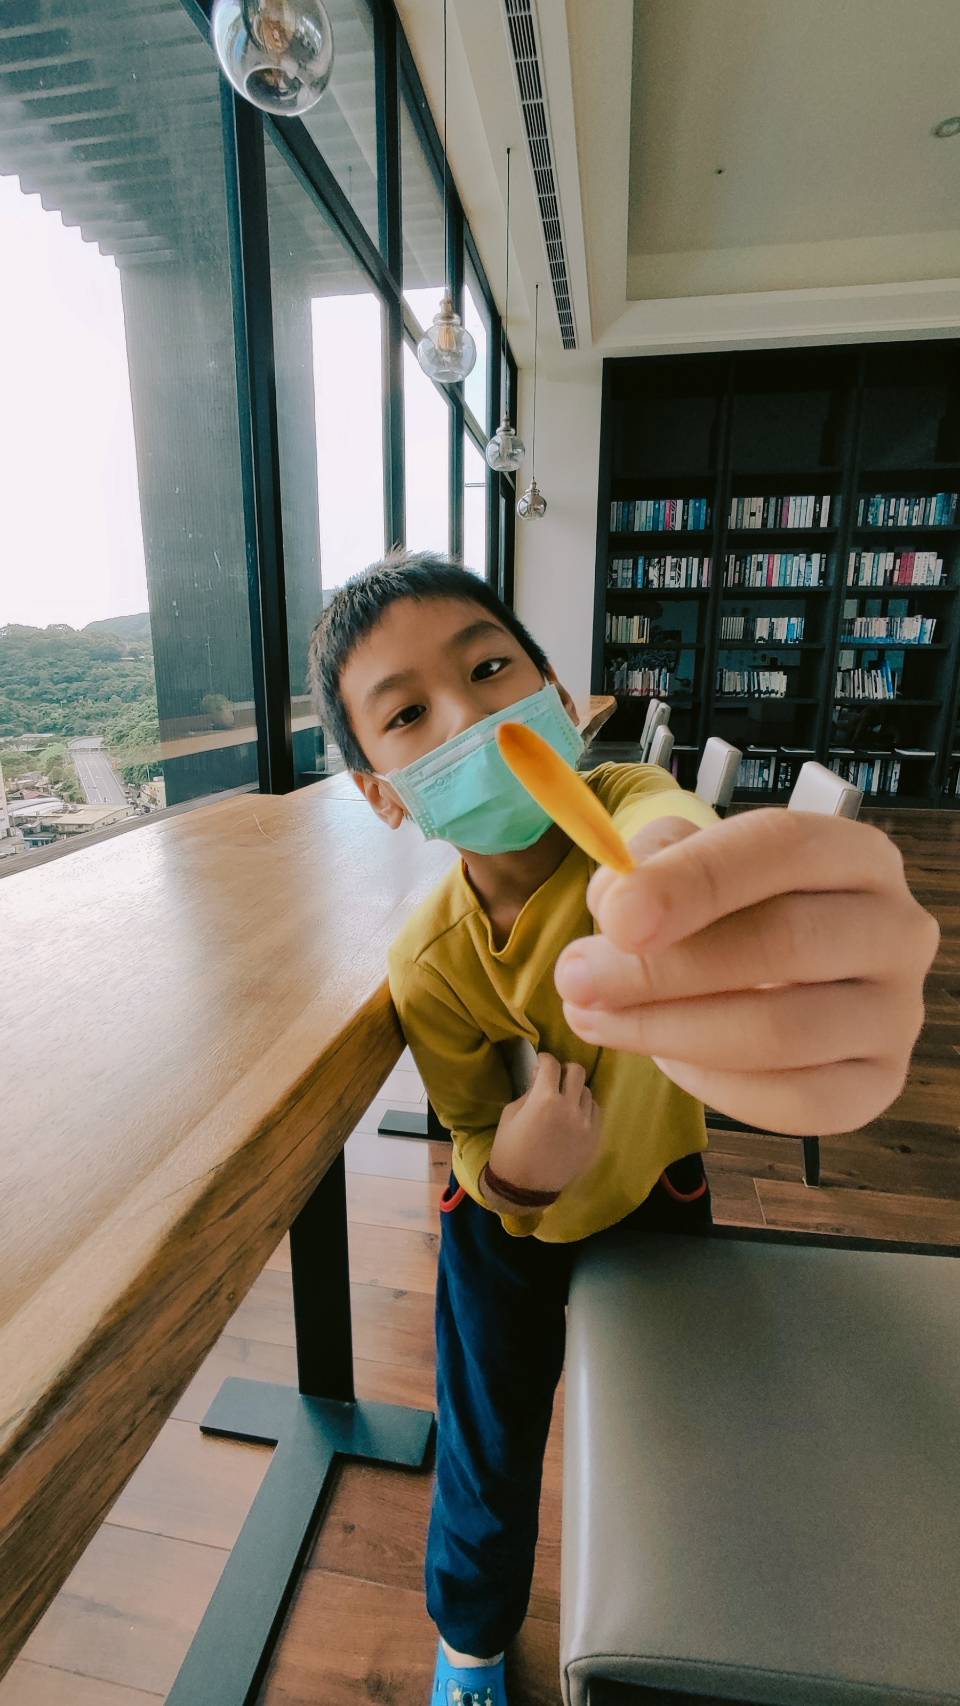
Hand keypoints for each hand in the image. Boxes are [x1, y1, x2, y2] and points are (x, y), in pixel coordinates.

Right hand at [488, 1052, 601, 1194]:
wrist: (524, 1187)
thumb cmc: (509, 1149)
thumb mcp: (510, 1114)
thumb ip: (529, 1093)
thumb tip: (541, 1079)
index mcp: (545, 1099)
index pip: (552, 1064)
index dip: (544, 1059)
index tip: (541, 1063)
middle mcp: (570, 1108)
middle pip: (577, 1071)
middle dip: (564, 1070)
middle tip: (555, 1078)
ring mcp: (586, 1124)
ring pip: (588, 1092)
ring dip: (575, 1090)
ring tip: (564, 1100)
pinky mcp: (594, 1138)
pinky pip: (595, 1112)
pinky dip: (584, 1108)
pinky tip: (573, 1116)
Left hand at [554, 810, 939, 1137]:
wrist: (781, 971)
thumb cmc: (733, 909)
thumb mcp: (689, 865)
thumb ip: (649, 868)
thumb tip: (615, 902)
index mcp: (854, 854)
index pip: (783, 848)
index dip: (694, 880)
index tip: (614, 916)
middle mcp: (895, 929)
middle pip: (784, 943)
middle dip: (662, 968)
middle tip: (576, 978)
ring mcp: (895, 1012)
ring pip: (782, 1032)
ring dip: (668, 1031)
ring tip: (594, 1018)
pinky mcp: (878, 1083)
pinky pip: (793, 1101)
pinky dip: (713, 1084)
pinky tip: (665, 1056)